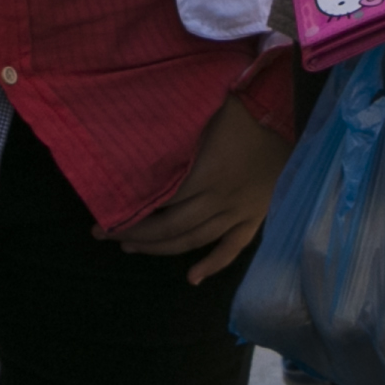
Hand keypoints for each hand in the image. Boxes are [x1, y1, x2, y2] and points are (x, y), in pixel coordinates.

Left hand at [115, 98, 288, 283]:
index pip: (158, 202)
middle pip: (170, 225)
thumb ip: (171, 138)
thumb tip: (133, 147)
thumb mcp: (199, 115)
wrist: (281, 112)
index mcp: (203, 173)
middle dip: (135, 232)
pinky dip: (213, 263)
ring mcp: (238, 211)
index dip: (130, 210)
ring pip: (194, 239)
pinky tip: (192, 278)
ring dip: (161, 247)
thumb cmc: (236, 107)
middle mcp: (217, 198)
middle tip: (104, 234)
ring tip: (131, 247)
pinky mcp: (254, 216)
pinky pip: (233, 246)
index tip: (104, 213)